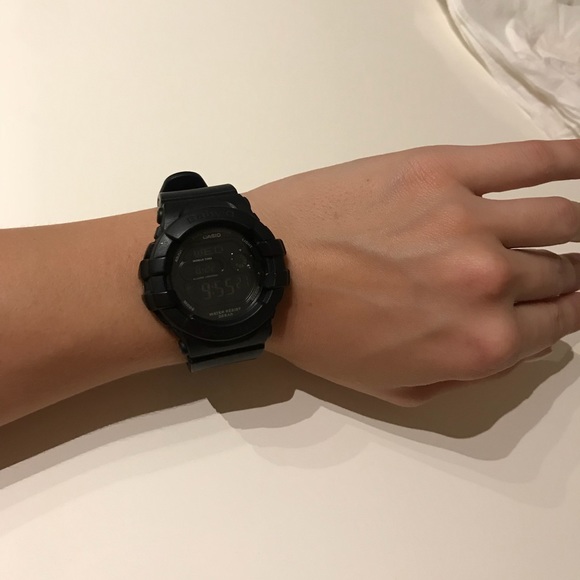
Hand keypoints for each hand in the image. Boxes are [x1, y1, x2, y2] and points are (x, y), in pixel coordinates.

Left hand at [247, 140, 579, 405]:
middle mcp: (491, 281)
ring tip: (568, 222)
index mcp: (482, 341)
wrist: (266, 274)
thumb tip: (519, 344)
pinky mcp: (442, 171)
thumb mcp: (395, 389)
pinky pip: (525, 159)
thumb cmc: (323, 336)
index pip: (558, 323)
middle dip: (563, 273)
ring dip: (571, 225)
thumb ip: (468, 374)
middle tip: (551, 265)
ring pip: (557, 218)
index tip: (562, 300)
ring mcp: (470, 218)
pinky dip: (568, 156)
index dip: (564, 312)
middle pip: (559, 270)